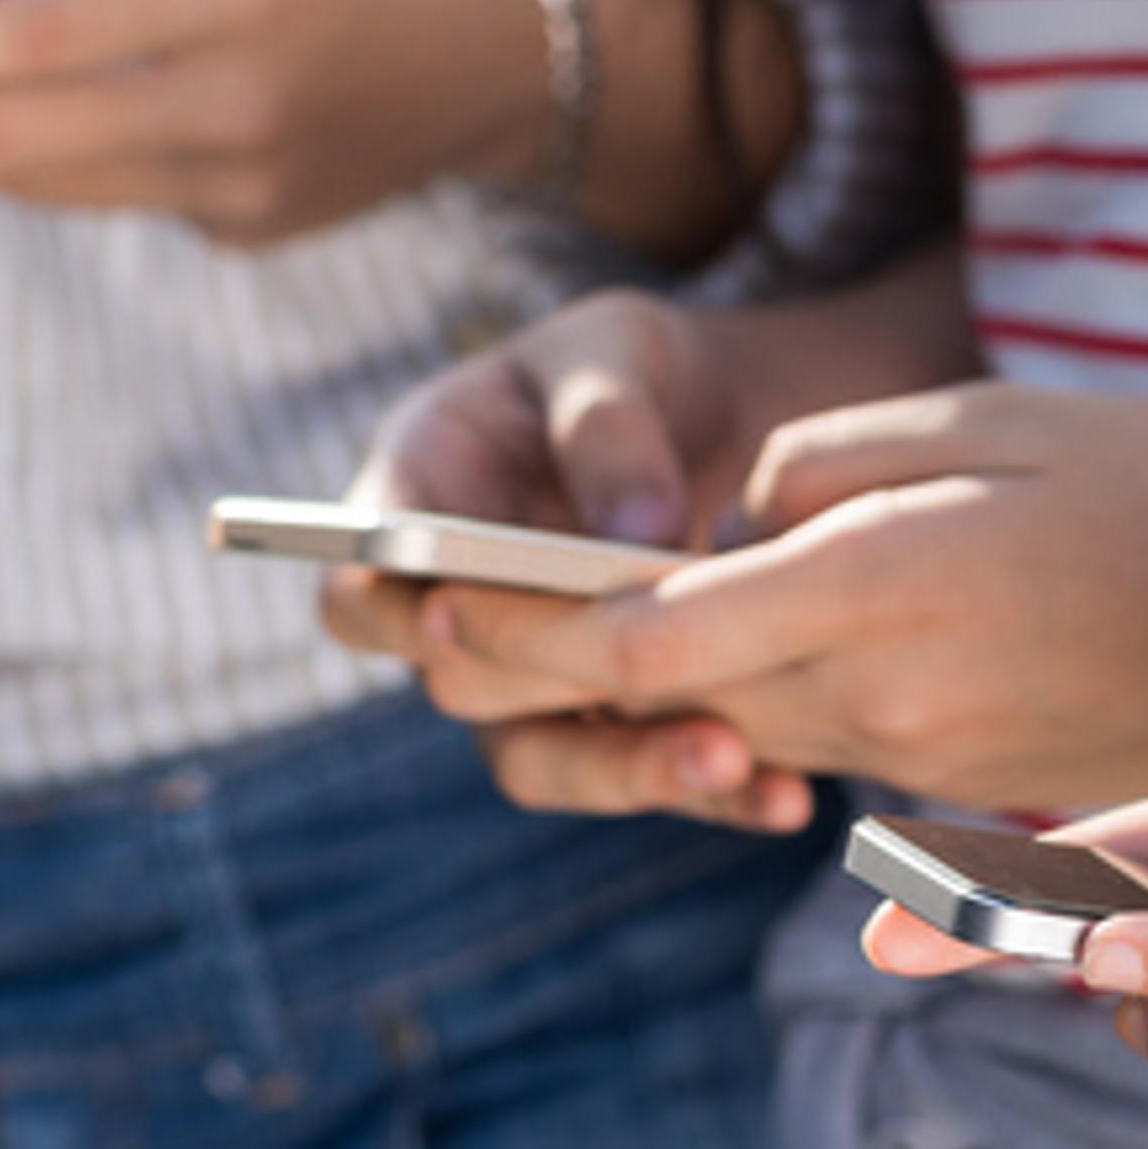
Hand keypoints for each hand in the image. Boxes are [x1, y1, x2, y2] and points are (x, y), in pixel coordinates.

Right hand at [318, 290, 819, 830]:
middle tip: (631, 675)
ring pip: (547, 759)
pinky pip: (647, 774)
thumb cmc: (629, 368)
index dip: (392, 613)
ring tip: (734, 764)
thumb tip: (634, 529)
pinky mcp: (620, 723)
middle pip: (460, 685)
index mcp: (417, 509)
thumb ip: (605, 421)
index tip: (451, 610)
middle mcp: (459, 617)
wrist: (718, 420)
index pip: (360, 592)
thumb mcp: (613, 350)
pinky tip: (786, 797)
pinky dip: (716, 793)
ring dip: (633, 772)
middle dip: (545, 688)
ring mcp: (536, 682)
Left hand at [422, 385, 1147, 828]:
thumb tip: (727, 514)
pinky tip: (729, 647)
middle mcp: (884, 701)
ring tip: (542, 616)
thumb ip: (835, 464)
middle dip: (541, 653)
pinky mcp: (957, 794)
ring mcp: (922, 765)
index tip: (429, 586)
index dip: (521, 619)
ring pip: (731, 723)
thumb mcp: (991, 419)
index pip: (649, 634)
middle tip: (429, 604)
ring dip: (641, 682)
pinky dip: (748, 701)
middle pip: (663, 694)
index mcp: (884, 591)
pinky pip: (817, 746)